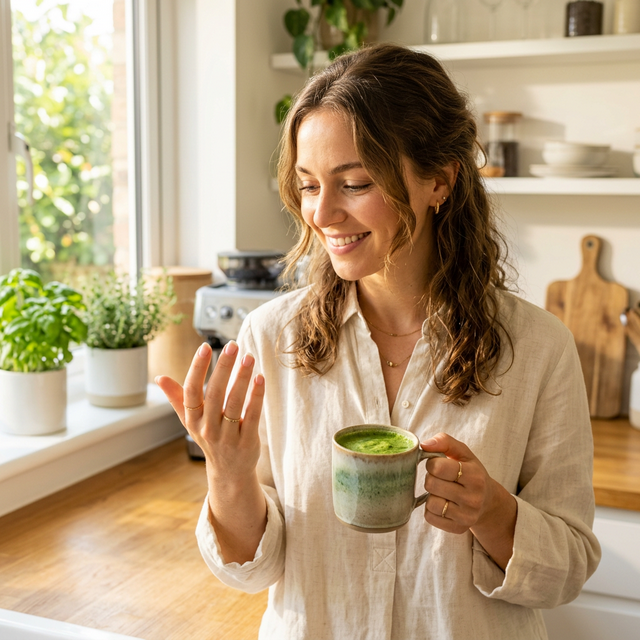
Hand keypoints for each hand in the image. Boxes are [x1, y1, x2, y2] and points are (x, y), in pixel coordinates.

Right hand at [155, 341, 264, 483]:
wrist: (229, 472)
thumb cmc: (210, 437)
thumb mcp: (191, 420)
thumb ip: (177, 398)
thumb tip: (159, 378)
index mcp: (193, 420)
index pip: (191, 391)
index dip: (197, 369)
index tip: (205, 347)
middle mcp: (207, 429)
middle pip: (214, 394)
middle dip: (223, 368)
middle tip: (233, 346)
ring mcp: (228, 437)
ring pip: (235, 404)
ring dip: (242, 379)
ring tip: (248, 357)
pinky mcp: (247, 442)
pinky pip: (252, 416)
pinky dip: (256, 397)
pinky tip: (260, 378)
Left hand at [420, 433, 516, 568]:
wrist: (488, 501)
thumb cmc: (470, 472)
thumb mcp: (463, 453)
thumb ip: (444, 441)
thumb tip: (424, 445)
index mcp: (475, 476)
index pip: (438, 467)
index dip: (431, 463)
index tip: (437, 464)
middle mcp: (473, 498)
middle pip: (431, 485)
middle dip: (431, 478)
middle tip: (440, 478)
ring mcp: (466, 516)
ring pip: (430, 503)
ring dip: (431, 495)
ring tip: (441, 491)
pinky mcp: (458, 528)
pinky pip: (430, 518)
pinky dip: (431, 509)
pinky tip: (442, 503)